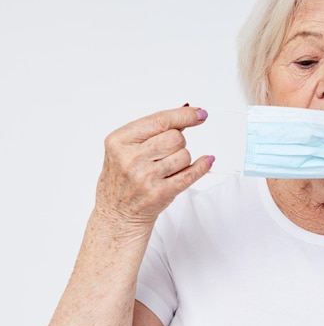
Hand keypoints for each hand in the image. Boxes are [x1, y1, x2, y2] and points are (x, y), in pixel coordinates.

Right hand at [93, 105, 213, 233]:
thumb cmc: (122, 178)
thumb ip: (152, 129)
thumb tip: (186, 112)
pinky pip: (190, 174)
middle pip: (175, 137)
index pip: (160, 120)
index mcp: (119, 141)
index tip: (199, 113)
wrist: (116, 213)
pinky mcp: (160, 193)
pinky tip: (205, 161)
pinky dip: (201, 166)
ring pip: (184, 154)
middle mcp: (130, 159)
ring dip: (182, 158)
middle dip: (178, 142)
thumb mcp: (125, 148)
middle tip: (167, 151)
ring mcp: (145, 178)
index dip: (184, 115)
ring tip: (168, 166)